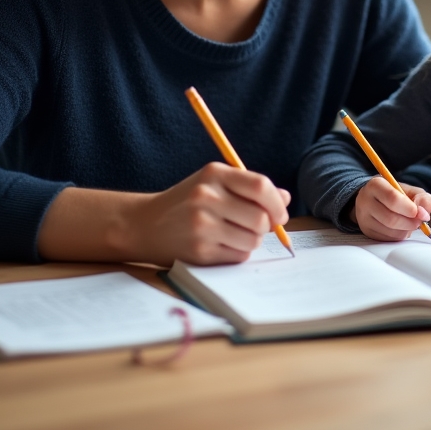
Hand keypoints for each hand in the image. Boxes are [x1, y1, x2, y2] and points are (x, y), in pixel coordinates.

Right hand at [37, 162, 290, 266]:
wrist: (144, 224)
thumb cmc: (188, 202)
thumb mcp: (215, 184)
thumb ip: (250, 188)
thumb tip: (286, 199)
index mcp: (214, 174)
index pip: (261, 187)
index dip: (277, 203)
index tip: (281, 213)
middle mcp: (207, 197)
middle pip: (261, 218)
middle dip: (266, 226)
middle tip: (255, 226)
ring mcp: (202, 225)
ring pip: (253, 239)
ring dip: (252, 240)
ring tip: (234, 234)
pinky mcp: (199, 250)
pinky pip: (238, 255)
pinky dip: (238, 253)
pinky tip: (222, 245)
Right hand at [349, 177, 430, 241]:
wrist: (376, 199)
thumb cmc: (396, 194)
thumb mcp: (411, 191)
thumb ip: (423, 199)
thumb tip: (424, 214)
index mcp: (376, 185)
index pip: (392, 198)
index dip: (409, 208)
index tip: (418, 212)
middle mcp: (365, 201)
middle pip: (391, 218)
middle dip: (409, 223)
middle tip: (418, 221)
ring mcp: (364, 218)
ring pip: (390, 231)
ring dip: (406, 230)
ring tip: (409, 224)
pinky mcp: (367, 231)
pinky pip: (387, 239)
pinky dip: (399, 236)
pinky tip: (401, 228)